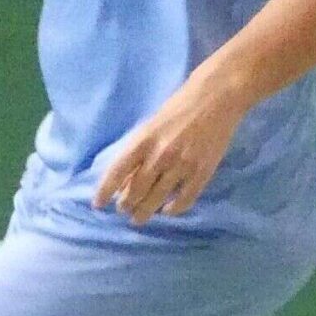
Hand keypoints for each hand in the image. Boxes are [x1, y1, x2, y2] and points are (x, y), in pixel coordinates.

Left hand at [93, 71, 251, 225]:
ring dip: (145, 212)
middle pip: (136, 191)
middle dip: (126, 205)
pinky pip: (185, 200)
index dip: (105, 191)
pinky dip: (174, 210)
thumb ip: (140, 149)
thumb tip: (127, 178)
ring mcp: (182, 166)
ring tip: (139, 218)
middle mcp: (160, 156)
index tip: (97, 204)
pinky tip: (168, 210)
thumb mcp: (152, 124)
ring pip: (157, 199)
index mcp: (144, 140)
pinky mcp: (202, 172)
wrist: (218, 97)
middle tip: (123, 211)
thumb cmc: (180, 105)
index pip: (117, 172)